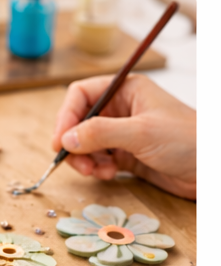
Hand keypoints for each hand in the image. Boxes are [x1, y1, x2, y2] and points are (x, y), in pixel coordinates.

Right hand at [52, 75, 195, 199]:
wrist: (210, 170)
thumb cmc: (187, 141)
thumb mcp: (141, 133)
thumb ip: (100, 133)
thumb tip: (66, 139)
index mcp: (126, 91)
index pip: (81, 95)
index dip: (66, 117)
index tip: (60, 142)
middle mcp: (121, 109)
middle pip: (78, 123)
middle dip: (75, 145)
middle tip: (80, 164)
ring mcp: (122, 133)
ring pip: (85, 145)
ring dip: (85, 161)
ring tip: (99, 172)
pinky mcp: (125, 155)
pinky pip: (97, 160)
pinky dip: (97, 169)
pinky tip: (109, 174)